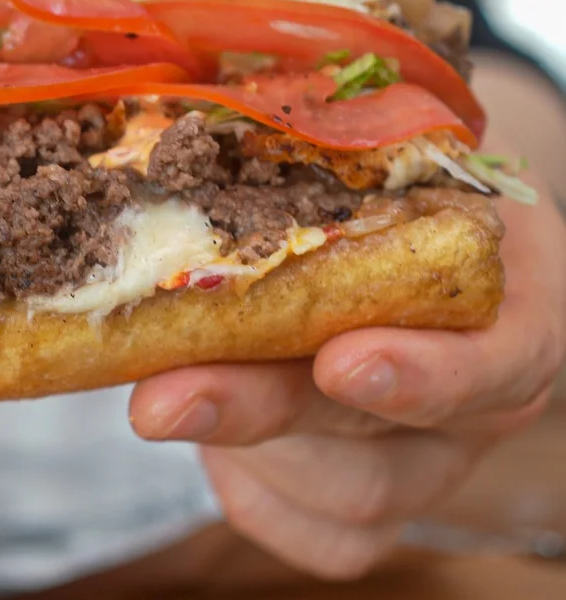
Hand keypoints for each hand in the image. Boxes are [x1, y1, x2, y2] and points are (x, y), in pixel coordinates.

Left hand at [128, 186, 564, 579]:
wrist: (430, 233)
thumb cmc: (402, 182)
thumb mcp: (388, 151)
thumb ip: (324, 158)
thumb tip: (198, 132)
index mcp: (510, 299)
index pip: (492, 360)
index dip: (421, 372)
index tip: (338, 362)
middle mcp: (484, 394)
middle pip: (381, 428)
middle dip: (256, 409)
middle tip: (158, 401)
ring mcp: (438, 458)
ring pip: (348, 494)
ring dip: (237, 448)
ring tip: (160, 391)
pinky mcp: (385, 501)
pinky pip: (325, 537)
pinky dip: (253, 496)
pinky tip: (213, 444)